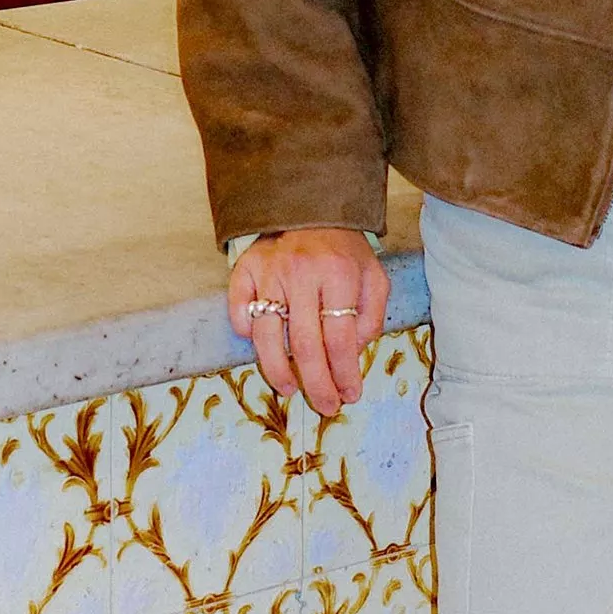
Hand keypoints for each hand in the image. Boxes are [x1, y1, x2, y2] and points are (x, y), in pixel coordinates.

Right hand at [227, 227, 390, 417]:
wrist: (310, 207)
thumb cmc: (344, 251)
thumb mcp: (373, 276)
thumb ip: (371, 316)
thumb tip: (353, 354)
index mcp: (339, 274)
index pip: (340, 337)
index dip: (345, 373)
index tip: (350, 394)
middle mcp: (301, 272)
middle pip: (305, 343)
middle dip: (316, 383)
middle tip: (325, 406)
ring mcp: (269, 271)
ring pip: (267, 333)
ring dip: (277, 368)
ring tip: (289, 388)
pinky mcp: (245, 268)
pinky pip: (239, 307)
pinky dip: (245, 329)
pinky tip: (258, 344)